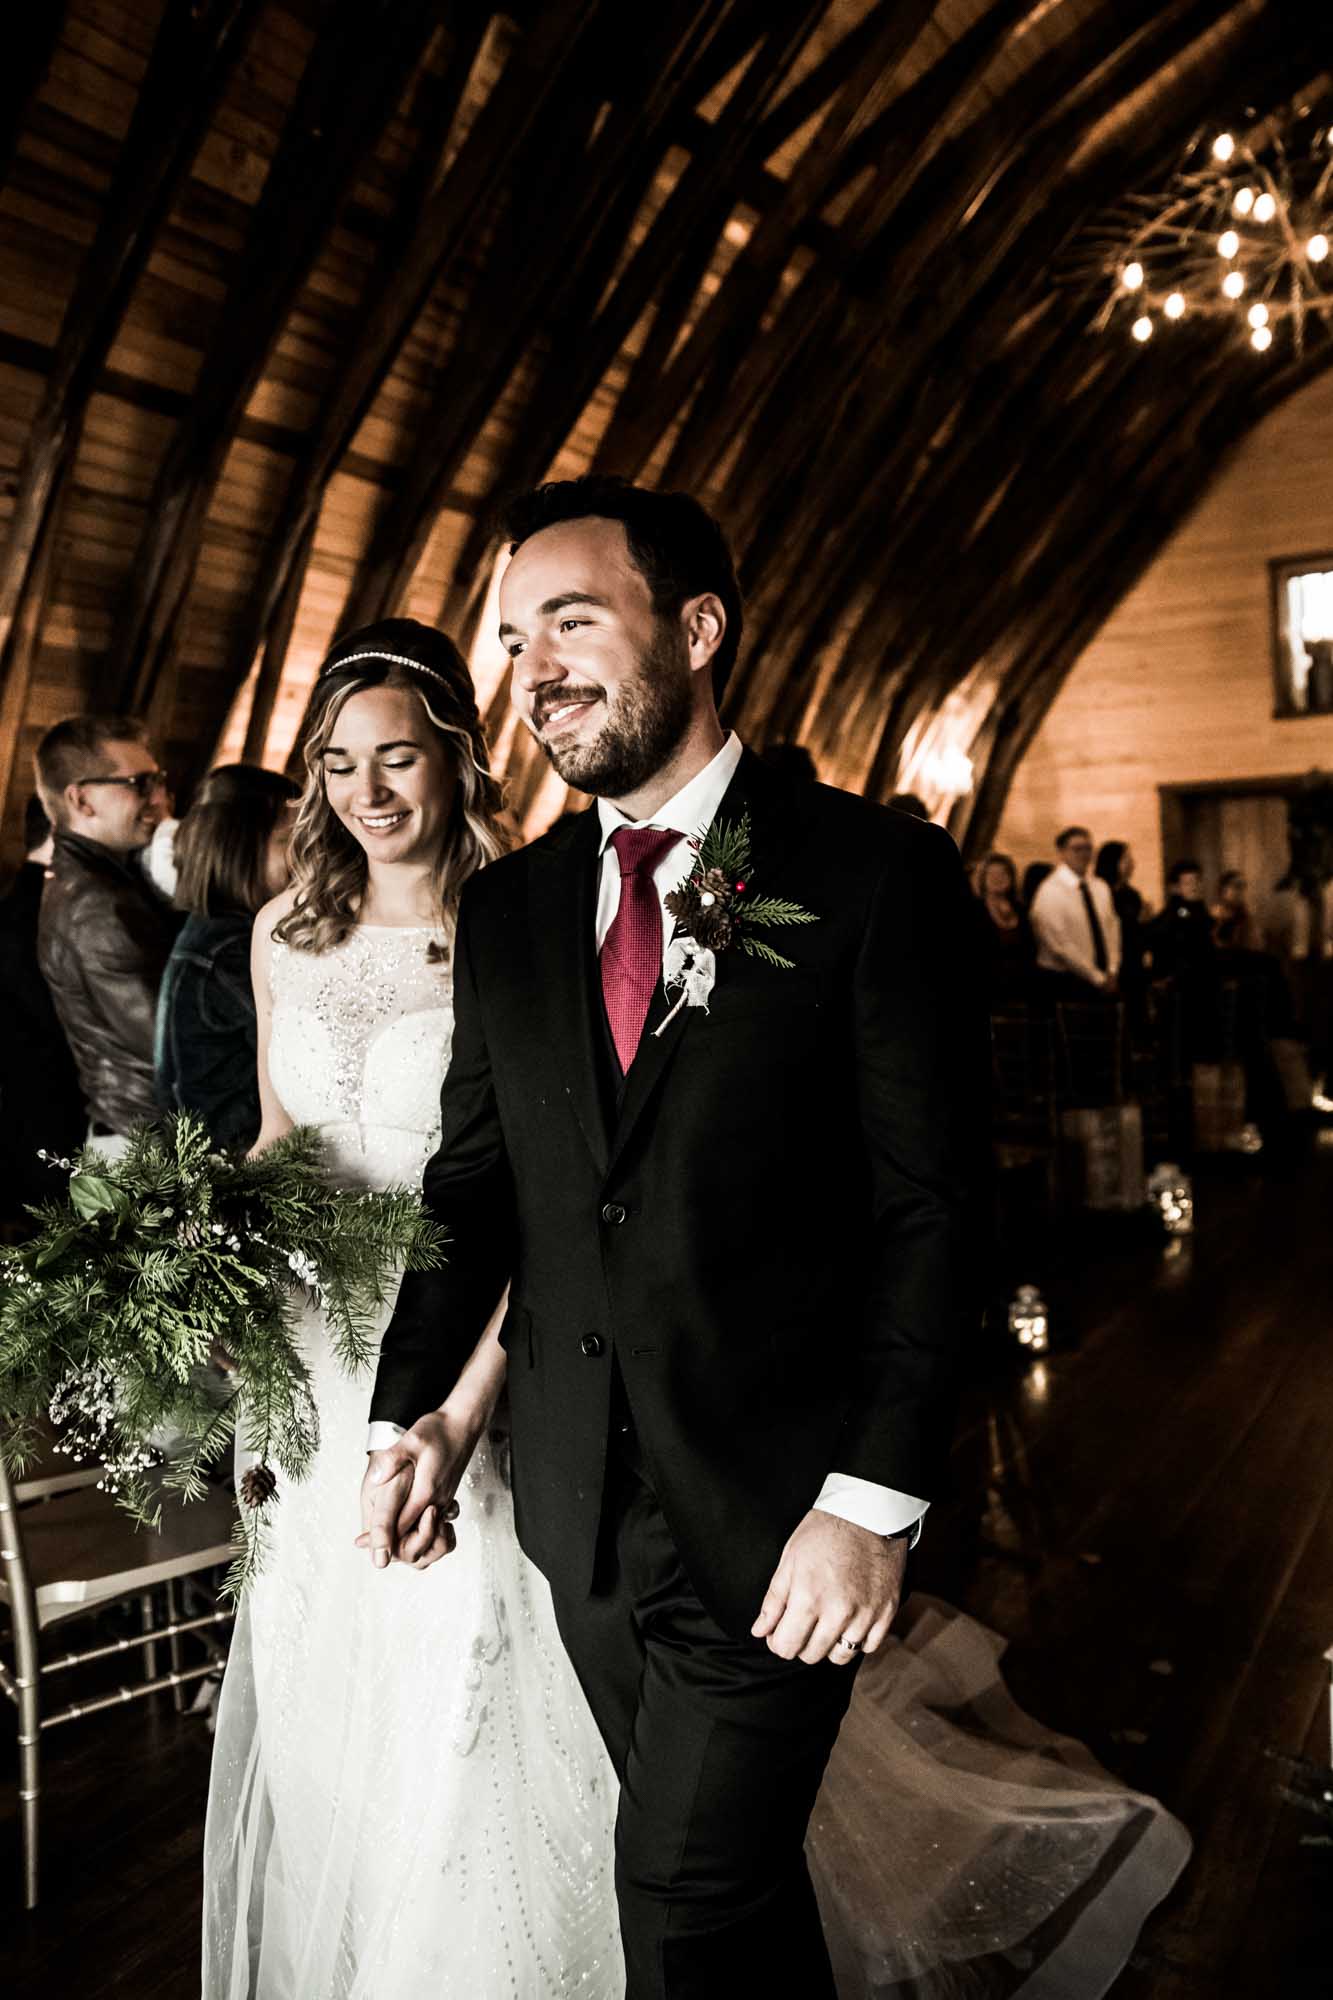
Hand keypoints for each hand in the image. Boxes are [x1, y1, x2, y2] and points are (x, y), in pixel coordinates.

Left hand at [354, 1409, 479, 1571]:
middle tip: (367, 1543)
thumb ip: (393, 1459)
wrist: (464, 1423)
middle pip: (416, 1539)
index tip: (362, 1543)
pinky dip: (417, 1530)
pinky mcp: (445, 1496)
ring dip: (406, 1540)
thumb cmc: (439, 1429)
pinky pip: (432, 1523)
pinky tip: (401, 1523)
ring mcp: (443, 1500)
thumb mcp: (413, 1438)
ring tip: (382, 1538)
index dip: (382, 1538)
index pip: (403, 1528)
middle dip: (393, 1546)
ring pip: (426, 1534)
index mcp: (426, 1491)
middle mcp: (437, 1501)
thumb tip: (375, 1478)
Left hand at [751, 1511, 907, 1665]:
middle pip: (812, 1655)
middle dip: (801, 1643)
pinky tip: (849, 1621)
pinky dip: (857, 1639)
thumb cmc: (824, 1532)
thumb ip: (774, 1601)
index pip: (787, 1646)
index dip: (778, 1642)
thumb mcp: (790, 1559)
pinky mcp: (886, 1612)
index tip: (779, 1632)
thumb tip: (759, 1631)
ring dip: (829, 1645)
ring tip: (825, 1623)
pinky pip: (868, 1646)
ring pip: (841, 1656)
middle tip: (802, 1624)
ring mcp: (865, 1615)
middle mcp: (838, 1612)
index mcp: (808, 1598)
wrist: (868, 1512)